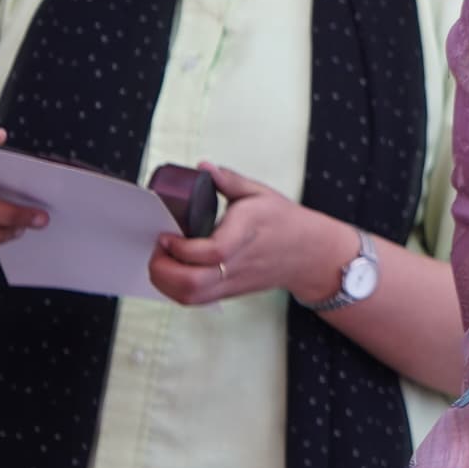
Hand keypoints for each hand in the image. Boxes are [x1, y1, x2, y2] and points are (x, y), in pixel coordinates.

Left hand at [147, 167, 349, 309]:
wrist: (310, 255)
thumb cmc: (285, 222)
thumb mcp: (261, 193)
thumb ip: (229, 180)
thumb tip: (203, 168)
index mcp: (247, 233)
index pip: (212, 251)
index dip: (182, 248)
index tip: (166, 234)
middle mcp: (238, 262)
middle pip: (192, 282)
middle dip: (162, 268)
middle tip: (159, 247)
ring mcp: (232, 281)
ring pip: (189, 296)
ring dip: (164, 280)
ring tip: (162, 259)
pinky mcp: (228, 292)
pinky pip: (193, 300)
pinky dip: (173, 289)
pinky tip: (173, 271)